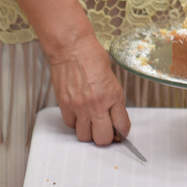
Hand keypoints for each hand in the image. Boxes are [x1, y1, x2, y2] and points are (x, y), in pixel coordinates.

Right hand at [48, 31, 129, 146]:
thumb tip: (114, 116)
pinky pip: (70, 125)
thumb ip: (114, 99)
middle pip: (102, 139)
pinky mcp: (65, 106)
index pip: (122, 126)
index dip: (122, 132)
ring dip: (89, 132)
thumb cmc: (92, 57)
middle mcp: (97, 104)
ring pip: (84, 136)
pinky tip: (78, 114)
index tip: (121, 132)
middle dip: (106, 138)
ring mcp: (79, 107)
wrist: (72, 48)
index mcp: (113, 96)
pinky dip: (75, 123)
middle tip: (106, 131)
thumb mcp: (112, 78)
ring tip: (91, 122)